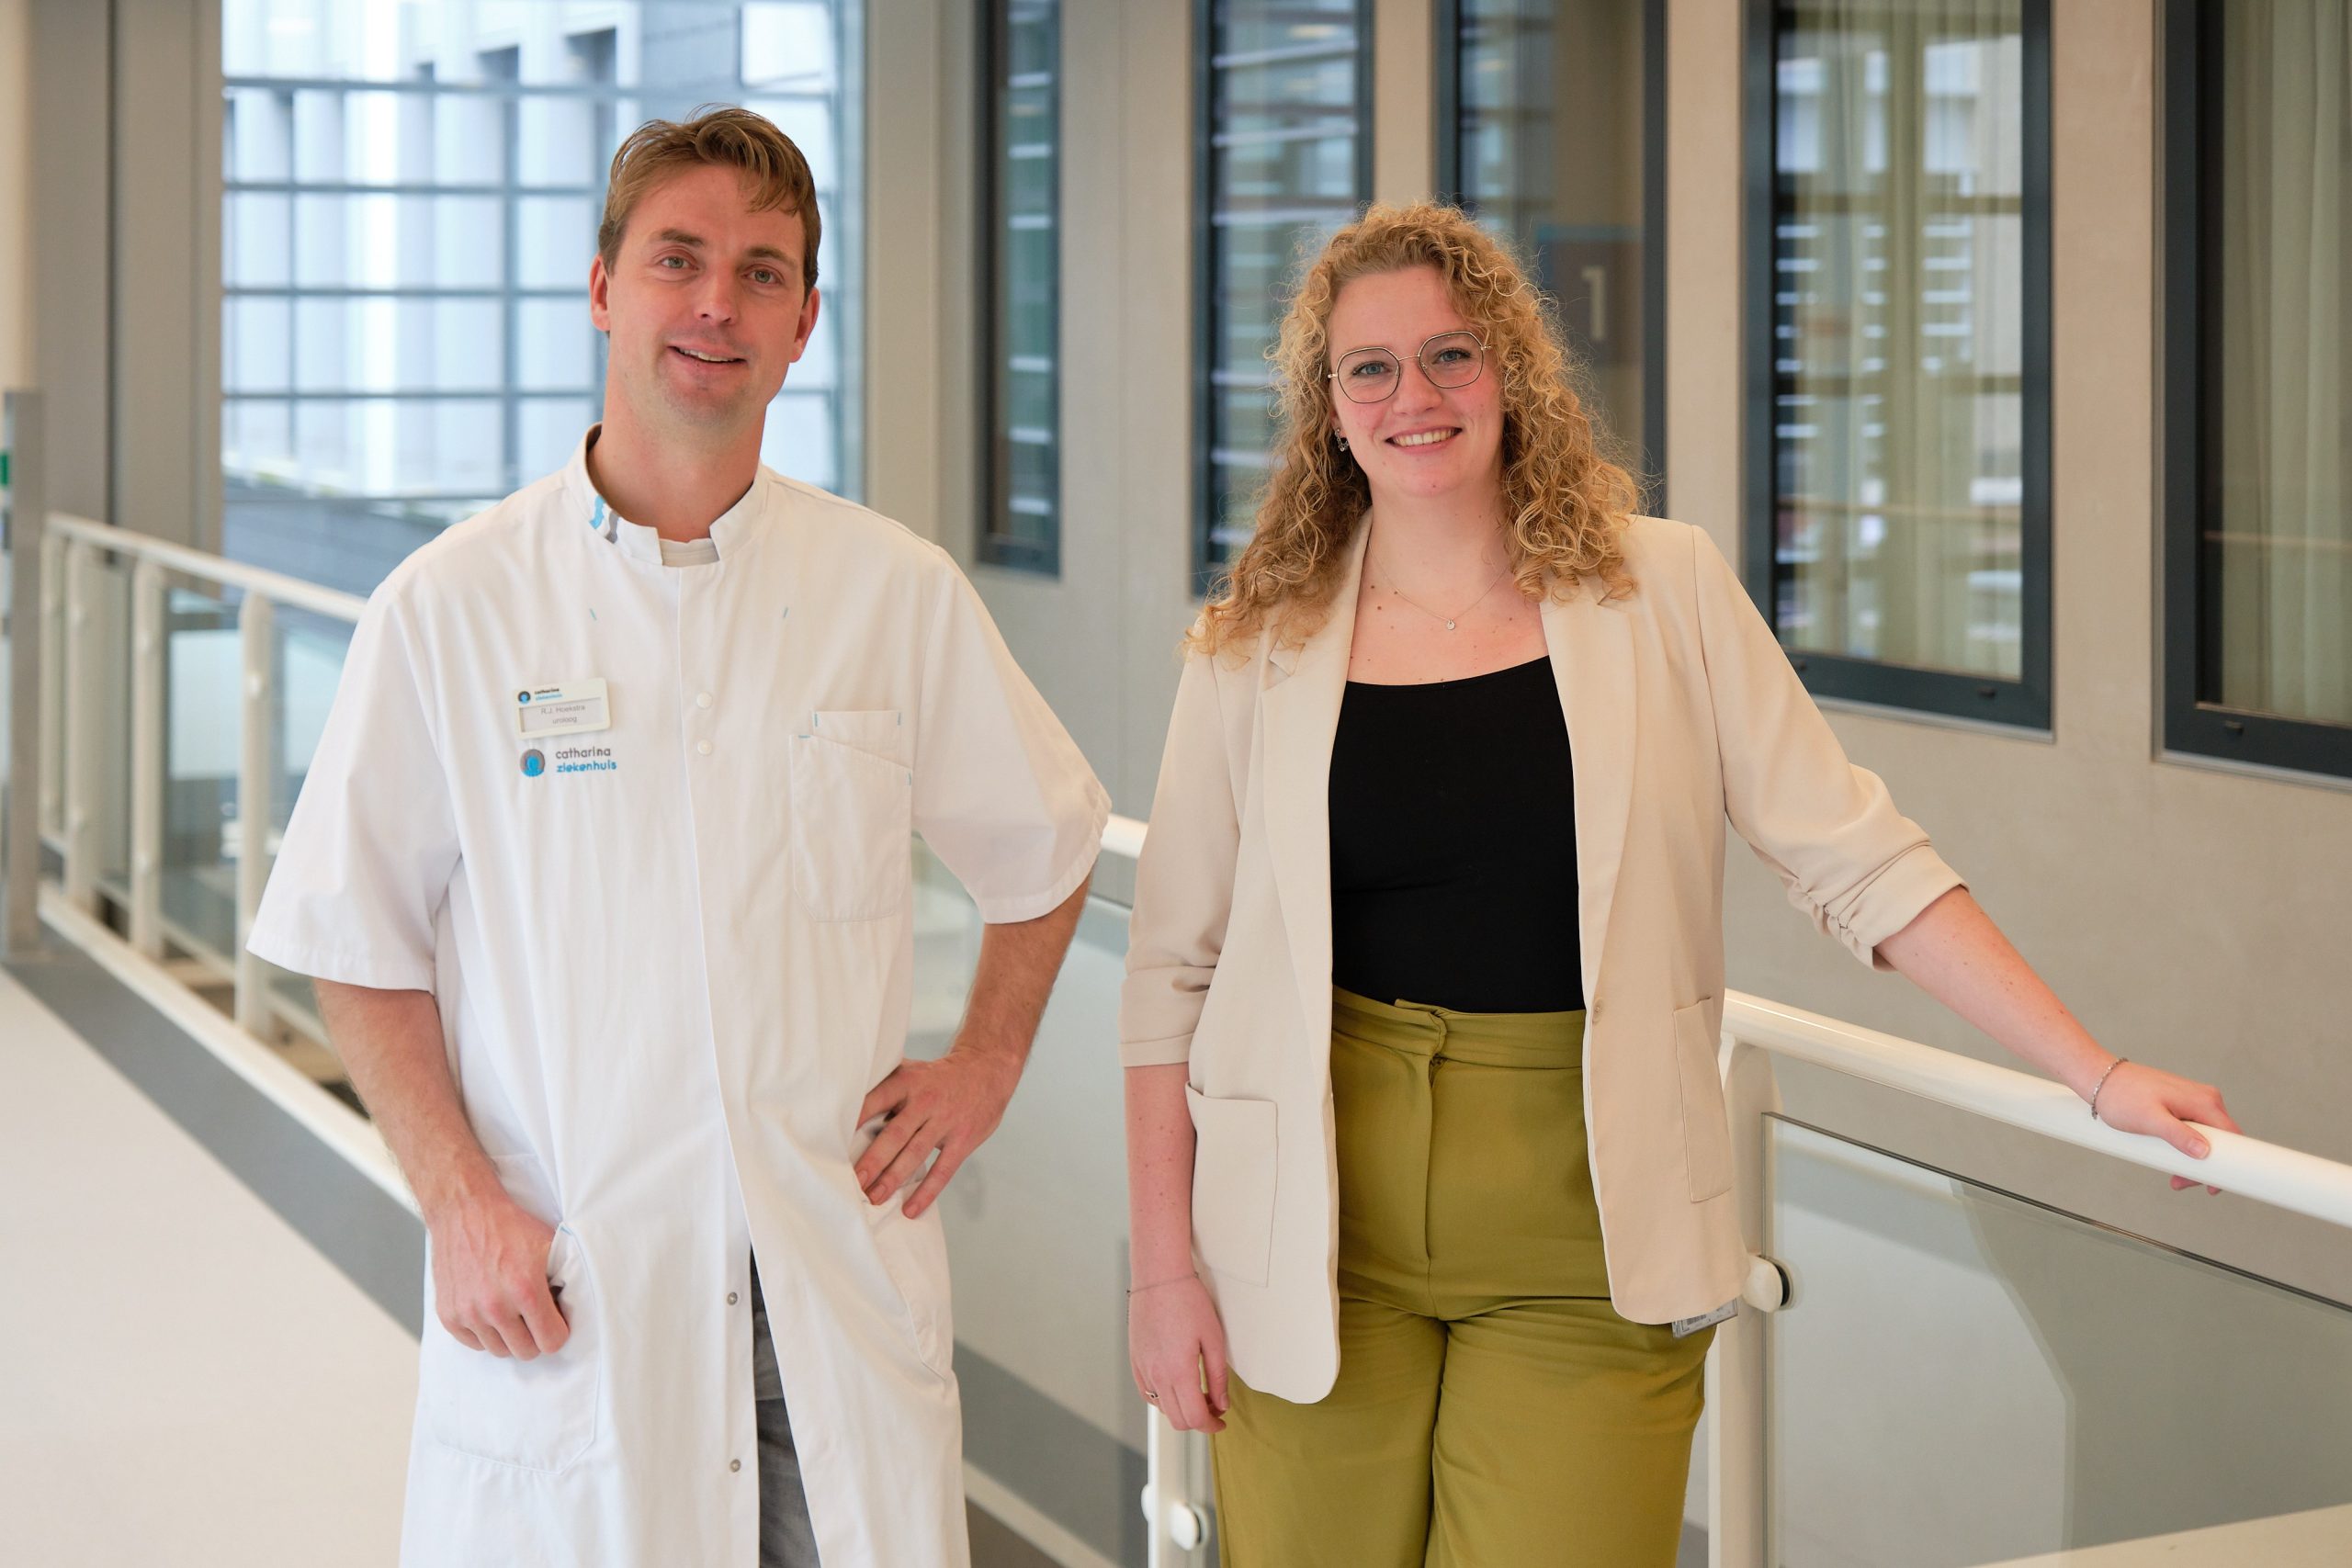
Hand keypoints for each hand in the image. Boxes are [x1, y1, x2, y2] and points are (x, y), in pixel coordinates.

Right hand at [428, 1189, 567, 1358]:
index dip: (558, 1331)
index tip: (556, 1319)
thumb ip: (564, 1277)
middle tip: (535, 1315)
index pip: (551, 1341)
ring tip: (512, 1311)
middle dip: (535, 1336)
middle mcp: (495, 1306)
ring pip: (499, 1350)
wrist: (465, 1210)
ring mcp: (468, 1312)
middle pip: (525, 1351)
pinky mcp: (448, 1314)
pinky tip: (491, 1312)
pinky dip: (484, 1333)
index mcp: (525, 1290)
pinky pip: (474, 1344)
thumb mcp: (550, 1245)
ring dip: (509, 1336)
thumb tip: (573, 1308)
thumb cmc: (509, 1225)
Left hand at [855, 1046, 1022, 1218]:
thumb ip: (884, 1083)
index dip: (856, 1119)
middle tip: (854, 1182)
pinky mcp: (962, 1140)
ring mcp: (945, 1122)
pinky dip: (927, 1192)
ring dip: (894, 1178)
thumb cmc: (938, 1077)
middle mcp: (925, 1101)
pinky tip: (911, 1209)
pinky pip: (943, 1170)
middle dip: (873, 1160)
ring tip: (875, 1198)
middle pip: (895, 1134)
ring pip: (916, 1154)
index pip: (876, 1100)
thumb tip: (842, 1094)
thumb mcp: (912, 1070)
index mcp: (907, 1082)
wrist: (986, 1070)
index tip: (835, 1140)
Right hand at [1129, 1274, 1230, 1432]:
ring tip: (1197, 1392)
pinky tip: (1177, 1385)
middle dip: (1198, 1420)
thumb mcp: (1213, 1338)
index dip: (1211, 1425)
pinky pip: (1148, 1394)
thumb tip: (1221, 1403)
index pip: (1194, 1418)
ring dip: (1181, 1410)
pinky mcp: (1135, 1362)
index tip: (1221, 1420)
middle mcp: (1156, 1376)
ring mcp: (1142, 1370)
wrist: (1159, 1278)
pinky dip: (1163, 1399)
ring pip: (1162, 1409)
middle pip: (1177, 1420)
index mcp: (1178, 1372)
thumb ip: (1217, 1376)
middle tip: (1214, 1406)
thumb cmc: (1187, 1301)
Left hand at [2093, 1061, 2241, 1194]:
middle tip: (2179, 1182)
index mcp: (2205, 1101)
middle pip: (2220, 1140)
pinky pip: (2193, 1129)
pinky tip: (2170, 1157)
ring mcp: (2194, 1100)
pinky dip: (2185, 1146)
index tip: (2211, 1186)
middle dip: (2203, 1165)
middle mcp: (2206, 1098)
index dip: (2227, 1165)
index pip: (2232, 1139)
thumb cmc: (2121, 1097)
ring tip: (2171, 1176)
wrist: (2100, 1078)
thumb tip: (2204, 1151)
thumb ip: (2178, 1135)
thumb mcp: (2150, 1120)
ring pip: (2205, 1137)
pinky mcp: (2181, 1103)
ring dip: (2193, 1158)